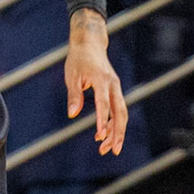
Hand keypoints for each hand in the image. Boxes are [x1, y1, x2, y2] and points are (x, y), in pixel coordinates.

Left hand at [65, 9, 128, 155]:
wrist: (90, 43)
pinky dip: (113, 122)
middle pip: (120, 112)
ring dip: (116, 131)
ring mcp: (116, 87)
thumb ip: (74, 95)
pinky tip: (104, 134)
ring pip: (121, 112)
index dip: (103, 120)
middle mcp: (113, 84)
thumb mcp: (72, 75)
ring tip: (106, 148)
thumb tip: (72, 114)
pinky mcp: (114, 89)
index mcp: (101, 80)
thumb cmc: (78, 58)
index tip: (100, 135)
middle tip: (112, 150)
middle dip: (118, 132)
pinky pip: (118, 108)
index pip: (103, 103)